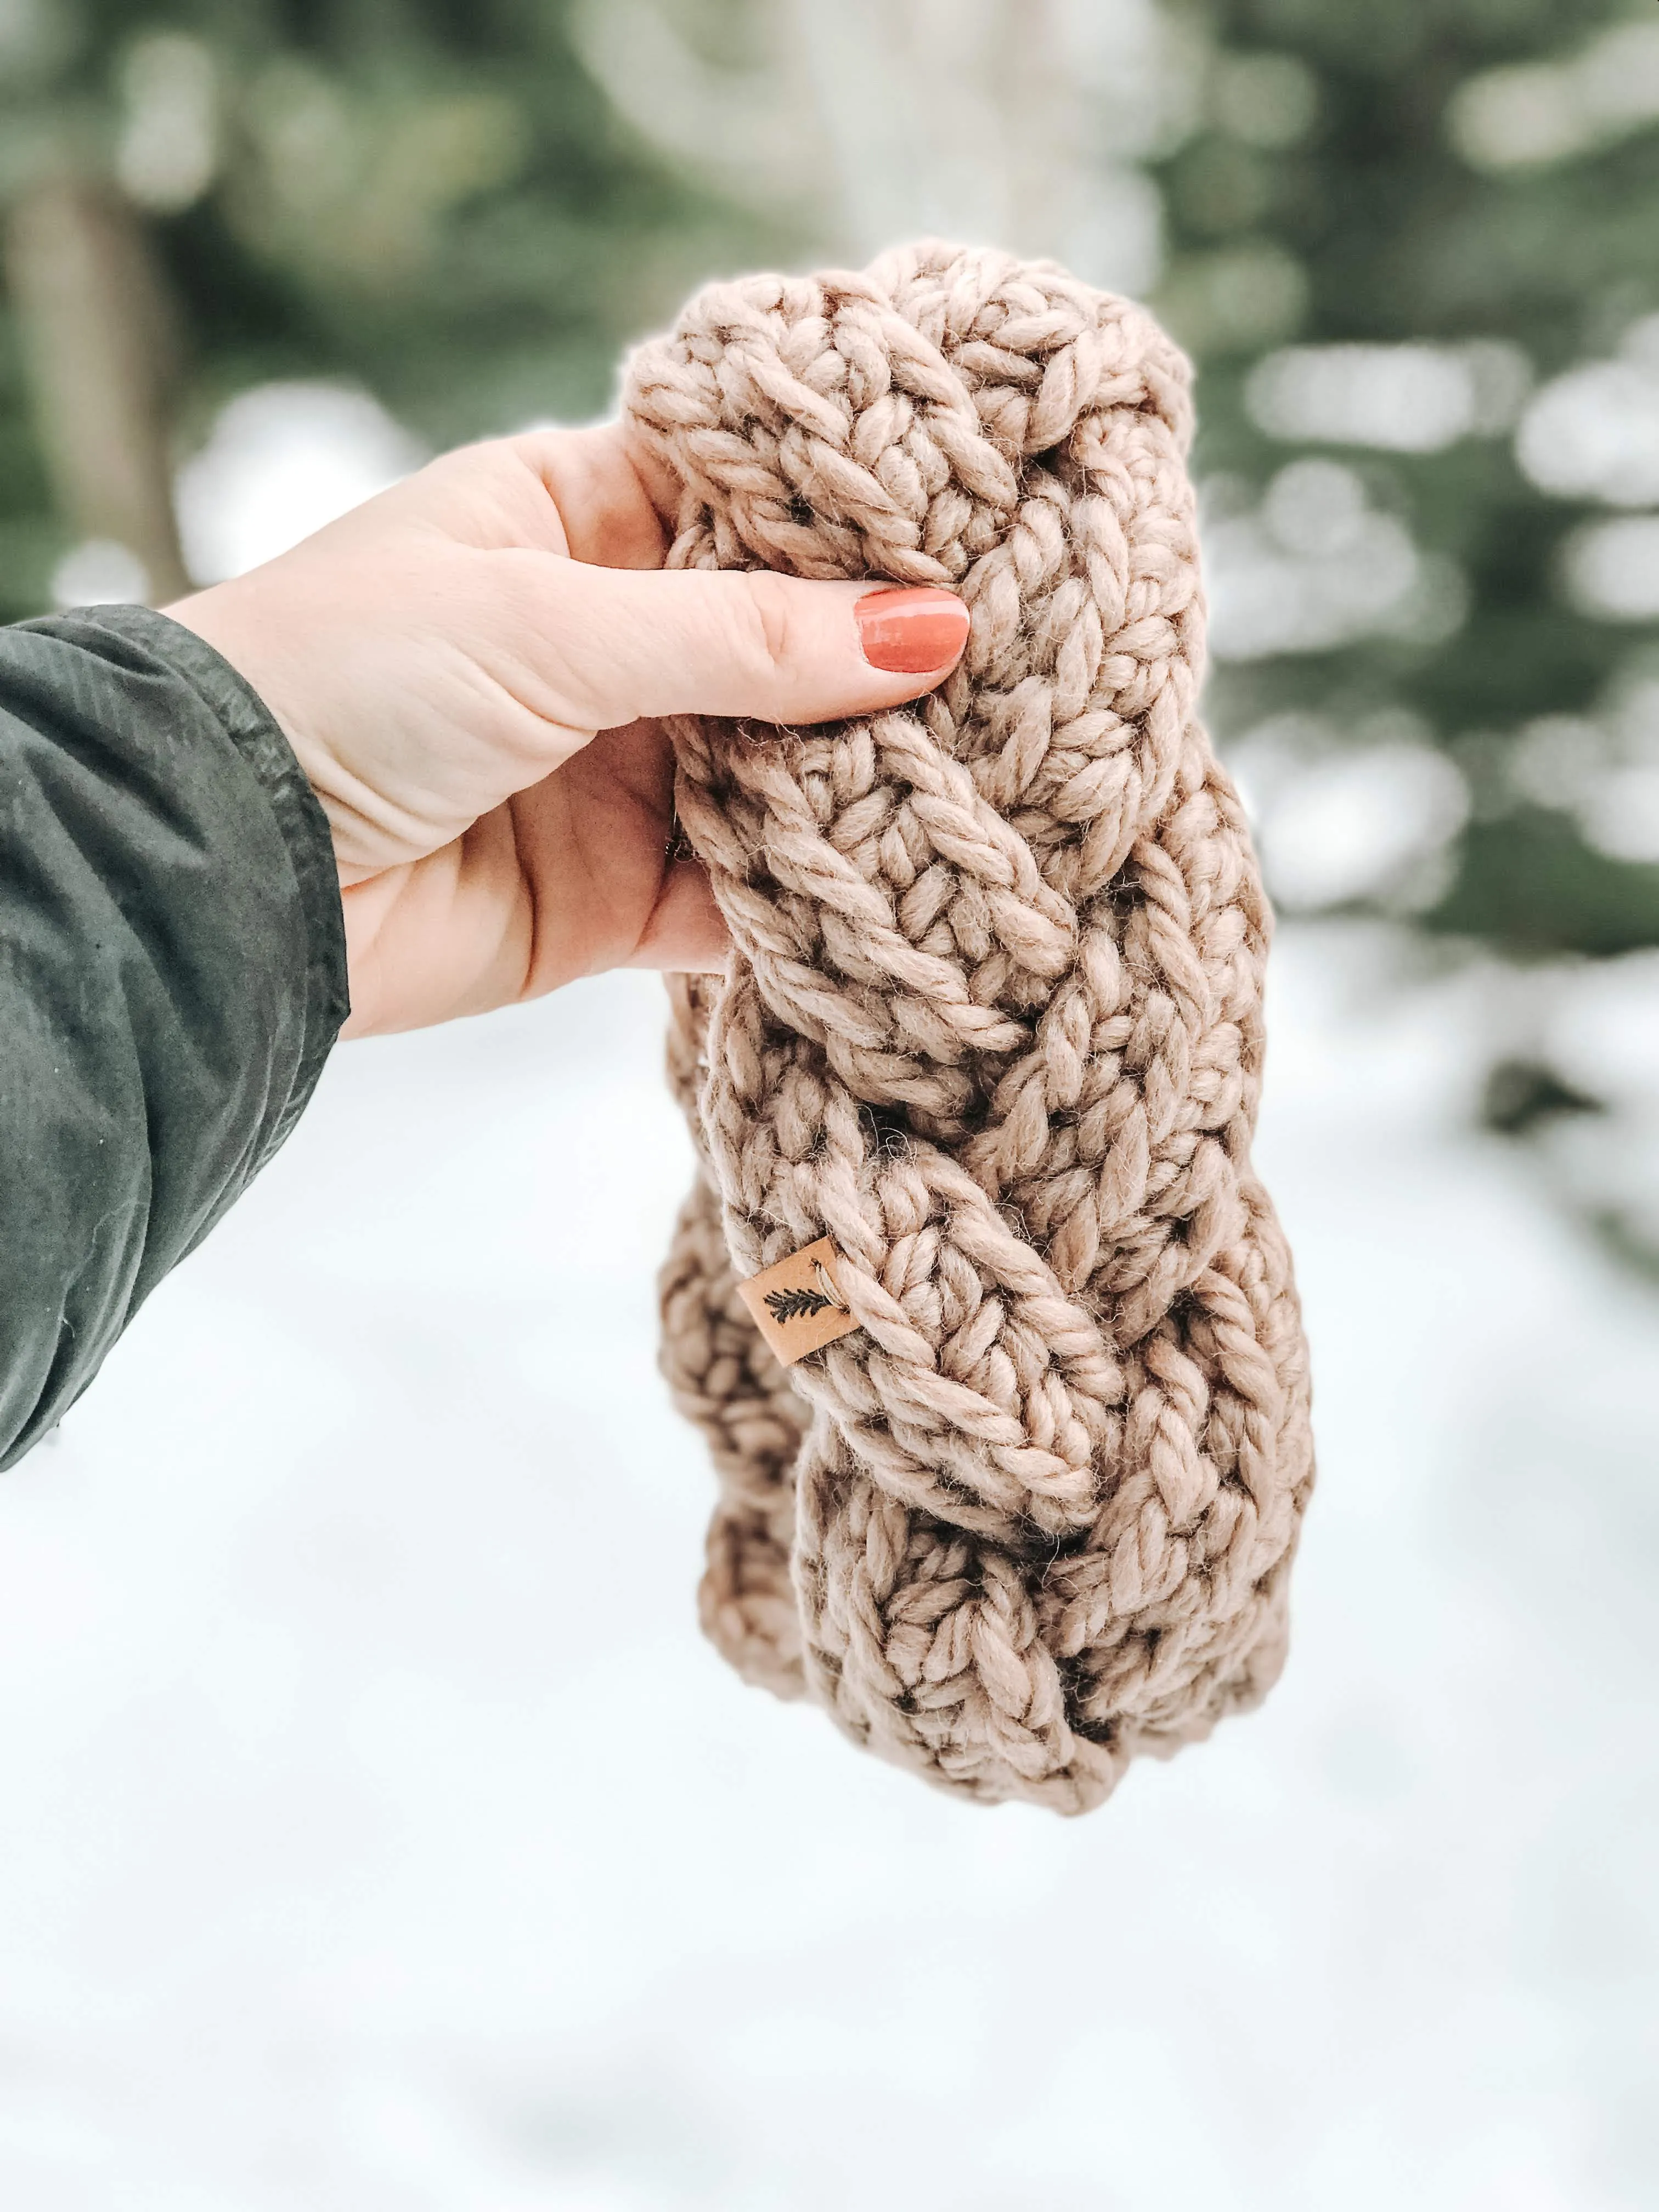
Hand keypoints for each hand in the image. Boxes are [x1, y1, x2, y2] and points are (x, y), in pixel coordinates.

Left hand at [167, 426, 968, 1036]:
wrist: (226, 869)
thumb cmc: (346, 679)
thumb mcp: (550, 622)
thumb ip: (744, 636)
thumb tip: (931, 627)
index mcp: (570, 524)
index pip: (746, 501)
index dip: (857, 516)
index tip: (985, 522)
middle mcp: (607, 646)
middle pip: (784, 647)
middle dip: (885, 664)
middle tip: (1027, 663)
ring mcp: (618, 774)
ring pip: (781, 774)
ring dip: (867, 783)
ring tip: (1001, 775)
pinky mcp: (620, 898)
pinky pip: (745, 895)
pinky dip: (814, 897)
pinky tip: (911, 884)